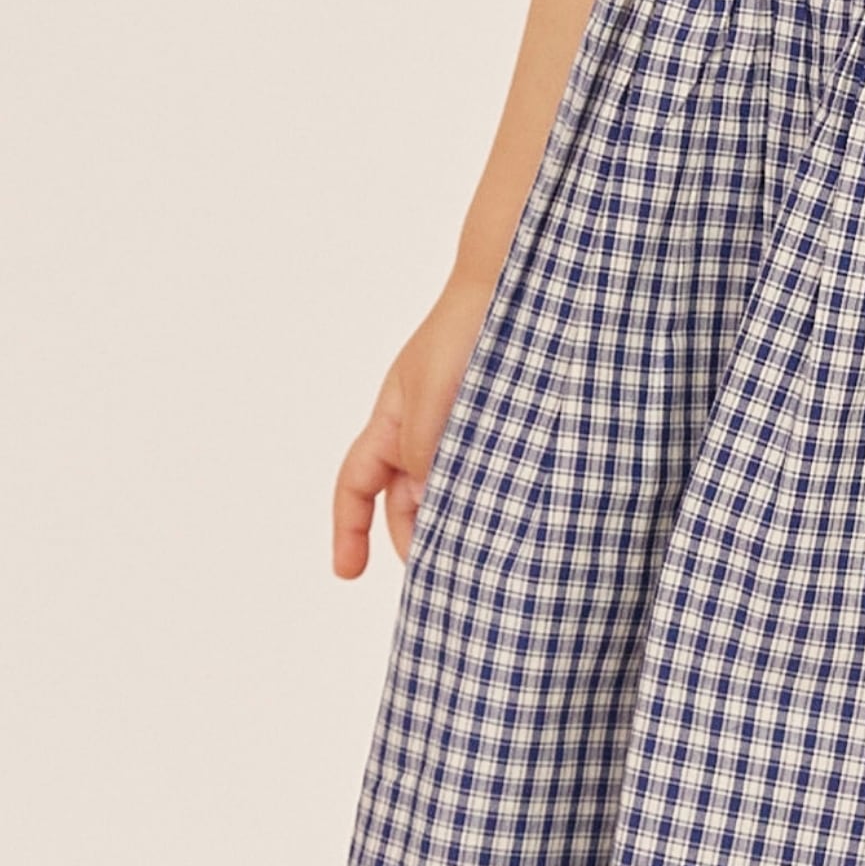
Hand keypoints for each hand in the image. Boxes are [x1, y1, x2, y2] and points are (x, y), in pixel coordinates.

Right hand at [331, 278, 492, 576]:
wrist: (514, 288)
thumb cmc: (465, 331)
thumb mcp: (433, 395)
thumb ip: (424, 449)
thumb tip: (425, 499)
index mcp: (393, 420)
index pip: (357, 483)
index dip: (348, 528)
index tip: (347, 573)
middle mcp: (425, 429)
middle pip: (408, 500)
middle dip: (418, 539)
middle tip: (441, 577)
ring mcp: (466, 429)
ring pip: (454, 491)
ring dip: (461, 524)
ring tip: (481, 560)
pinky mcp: (504, 427)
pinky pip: (490, 474)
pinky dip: (495, 501)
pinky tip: (517, 522)